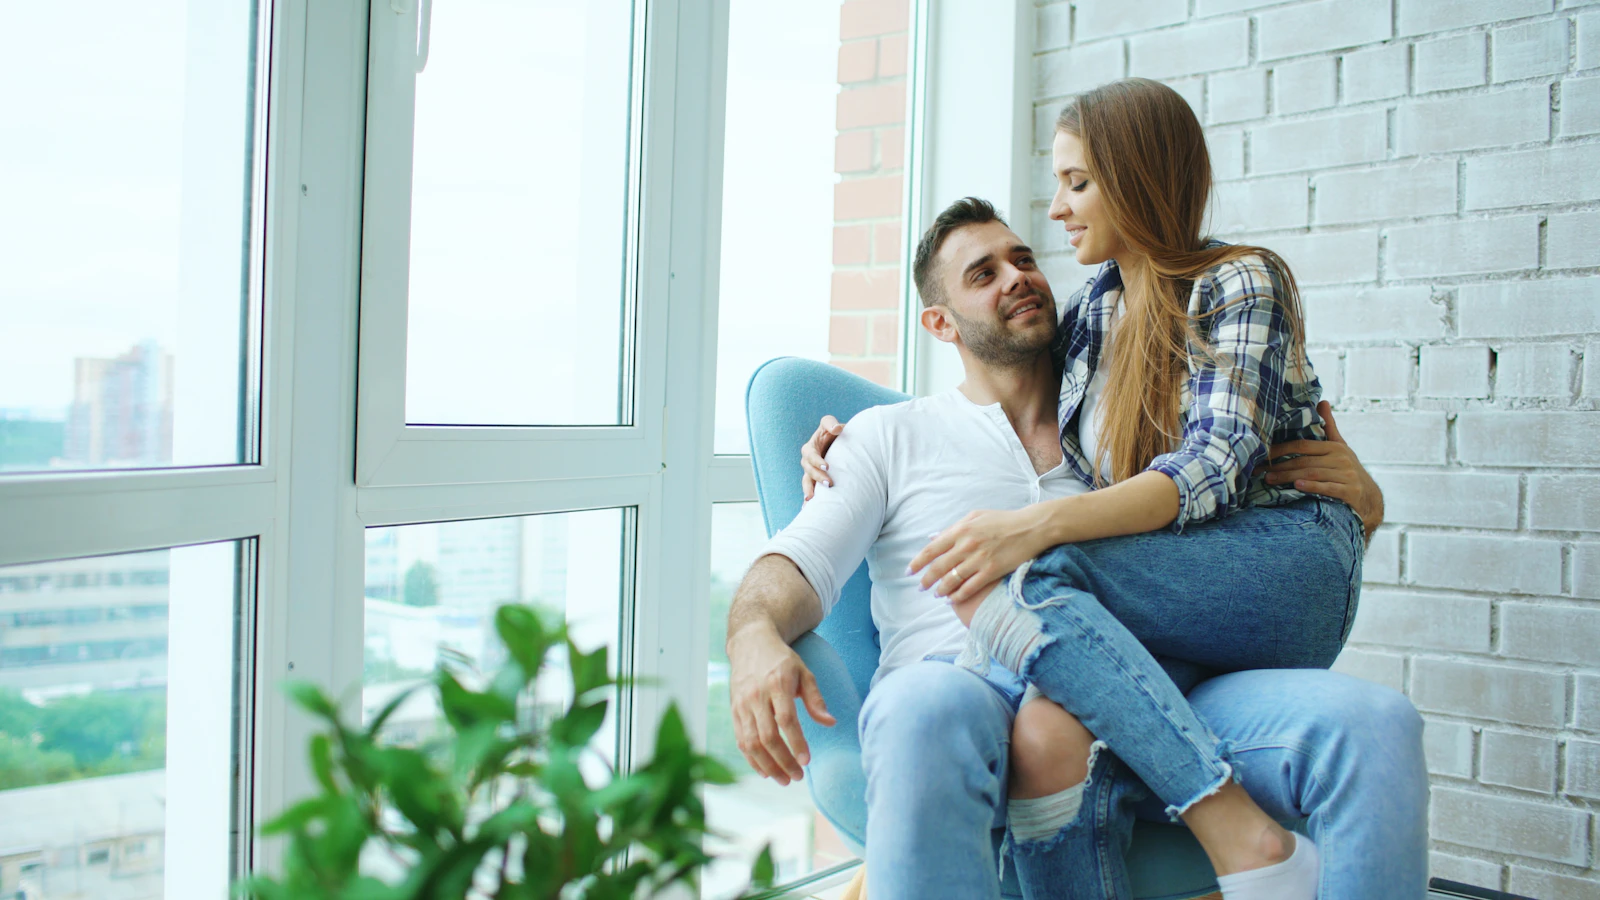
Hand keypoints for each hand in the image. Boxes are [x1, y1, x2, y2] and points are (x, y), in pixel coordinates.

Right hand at [727, 626, 835, 784]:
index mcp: (776, 684)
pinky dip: (752, 759)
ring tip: (784, 780)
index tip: (807, 761)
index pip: (785, 719)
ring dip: (767, 765)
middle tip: (798, 777)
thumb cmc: (781, 660)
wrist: (750, 643)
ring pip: (751, 743)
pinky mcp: (734, 711)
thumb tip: (830, 723)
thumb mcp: (804, 672)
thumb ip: (816, 699)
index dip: (796, 742)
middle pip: (767, 736)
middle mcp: (756, 696)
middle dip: (782, 761)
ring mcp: (742, 705)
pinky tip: (765, 772)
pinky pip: (741, 740)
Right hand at [800, 416, 843, 500]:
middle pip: (808, 470)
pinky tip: (807, 510)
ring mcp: (810, 472)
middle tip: (829, 484)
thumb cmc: (832, 432)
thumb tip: (837, 429)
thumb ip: (831, 424)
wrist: (835, 443)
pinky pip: (809, 490)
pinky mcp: (814, 480)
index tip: (827, 467)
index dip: (817, 461)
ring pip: (806, 482)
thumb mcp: (829, 424)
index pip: (811, 455)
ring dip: (810, 490)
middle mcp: (807, 461)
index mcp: (810, 447)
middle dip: (817, 477)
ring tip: (812, 500)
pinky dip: (808, 499)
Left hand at [910, 508, 1048, 608]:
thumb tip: (933, 538)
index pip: (931, 550)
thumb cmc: (1002, 520)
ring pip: (952, 580)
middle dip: (926, 580)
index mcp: (960, 530)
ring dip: (941, 590)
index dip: (918, 563)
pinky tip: (952, 600)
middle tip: (920, 588)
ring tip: (936, 595)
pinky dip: (958, 596)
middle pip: (939, 568)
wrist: (1031, 527)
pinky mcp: (992, 571)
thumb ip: (953, 528)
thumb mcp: (975, 516)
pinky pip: (969, 587)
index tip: (909, 572)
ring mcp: (979, 559)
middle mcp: (967, 545)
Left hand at [1265, 401, 1383, 537]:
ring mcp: (1347, 475)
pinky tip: (1297, 486)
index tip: (1263, 454)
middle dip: (1280, 466)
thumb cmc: (1348, 470)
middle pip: (1304, 461)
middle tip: (1260, 471)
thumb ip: (1329, 427)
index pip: (1303, 445)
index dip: (1281, 449)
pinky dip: (1312, 486)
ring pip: (1312, 474)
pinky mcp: (1350, 491)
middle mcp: (1341, 459)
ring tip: (1270, 480)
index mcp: (1335, 447)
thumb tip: (1323, 401)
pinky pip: (1328, 488)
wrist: (1370, 498)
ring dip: (1288, 477)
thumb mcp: (1340, 447)